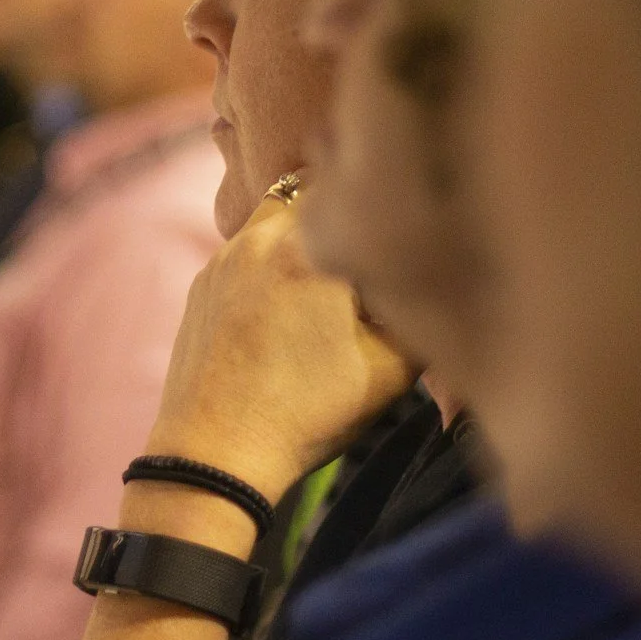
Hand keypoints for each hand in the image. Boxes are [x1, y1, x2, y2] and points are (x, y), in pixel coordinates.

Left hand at [143, 197, 418, 500]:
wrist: (217, 454)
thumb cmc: (309, 411)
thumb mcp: (393, 366)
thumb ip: (422, 309)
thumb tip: (441, 277)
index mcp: (307, 245)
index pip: (351, 185)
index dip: (376, 205)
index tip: (394, 232)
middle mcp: (257, 237)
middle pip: (308, 195)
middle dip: (336, 218)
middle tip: (361, 261)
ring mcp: (221, 260)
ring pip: (270, 222)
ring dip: (298, 240)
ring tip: (323, 290)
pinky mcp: (199, 288)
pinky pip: (242, 255)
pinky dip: (266, 267)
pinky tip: (282, 314)